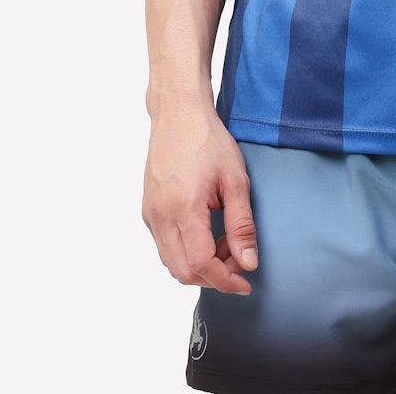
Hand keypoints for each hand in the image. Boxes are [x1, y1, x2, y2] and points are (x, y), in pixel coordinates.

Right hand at [142, 100, 258, 295]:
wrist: (178, 113)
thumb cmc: (208, 140)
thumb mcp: (235, 179)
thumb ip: (242, 224)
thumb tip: (248, 262)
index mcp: (183, 208)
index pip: (201, 264)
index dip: (225, 280)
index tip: (246, 283)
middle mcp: (161, 216)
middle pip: (183, 271)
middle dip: (214, 276)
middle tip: (239, 261)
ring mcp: (150, 214)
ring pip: (171, 262)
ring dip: (200, 265)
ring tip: (226, 243)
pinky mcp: (148, 210)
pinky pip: (165, 246)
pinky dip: (186, 251)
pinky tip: (208, 233)